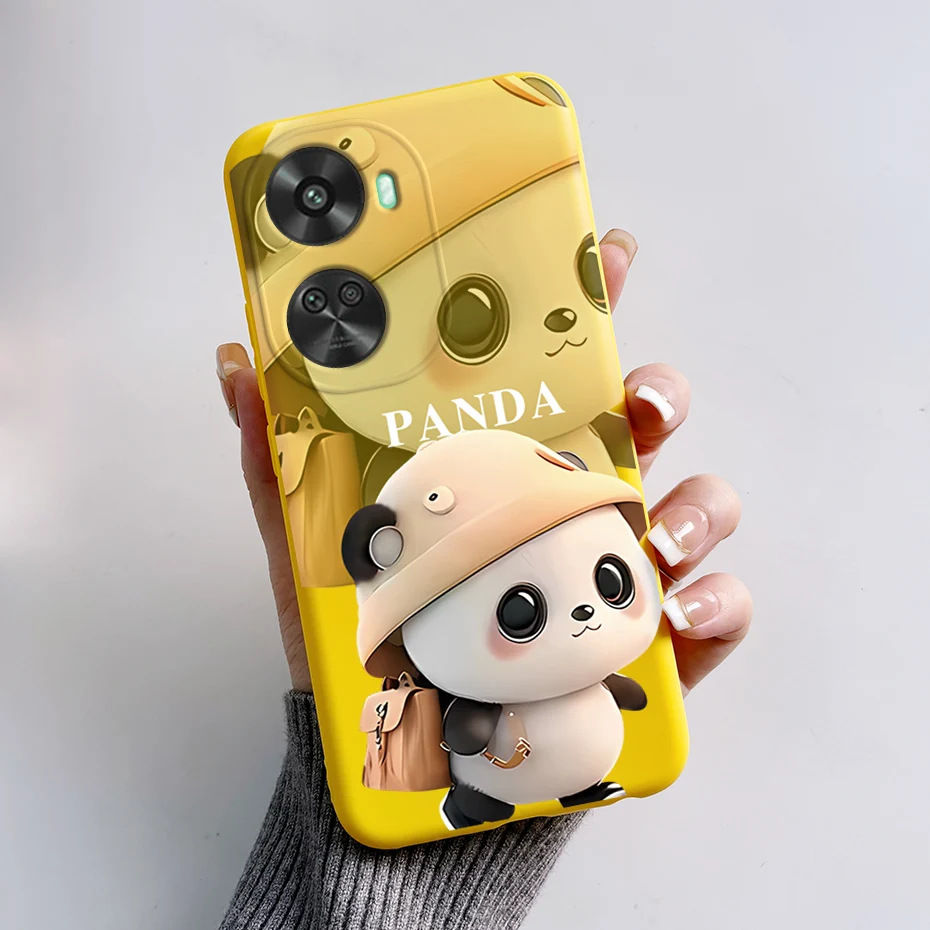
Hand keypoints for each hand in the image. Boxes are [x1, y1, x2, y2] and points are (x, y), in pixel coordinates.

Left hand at [216, 228, 750, 694]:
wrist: (412, 756)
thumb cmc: (374, 643)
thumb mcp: (315, 548)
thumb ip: (277, 461)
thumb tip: (236, 362)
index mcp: (506, 467)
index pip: (557, 372)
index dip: (592, 307)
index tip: (610, 257)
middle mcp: (570, 505)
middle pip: (644, 424)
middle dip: (659, 394)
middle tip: (639, 408)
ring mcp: (618, 569)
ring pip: (696, 505)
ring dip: (697, 504)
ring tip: (654, 535)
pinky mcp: (653, 643)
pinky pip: (716, 610)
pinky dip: (715, 603)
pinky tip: (676, 613)